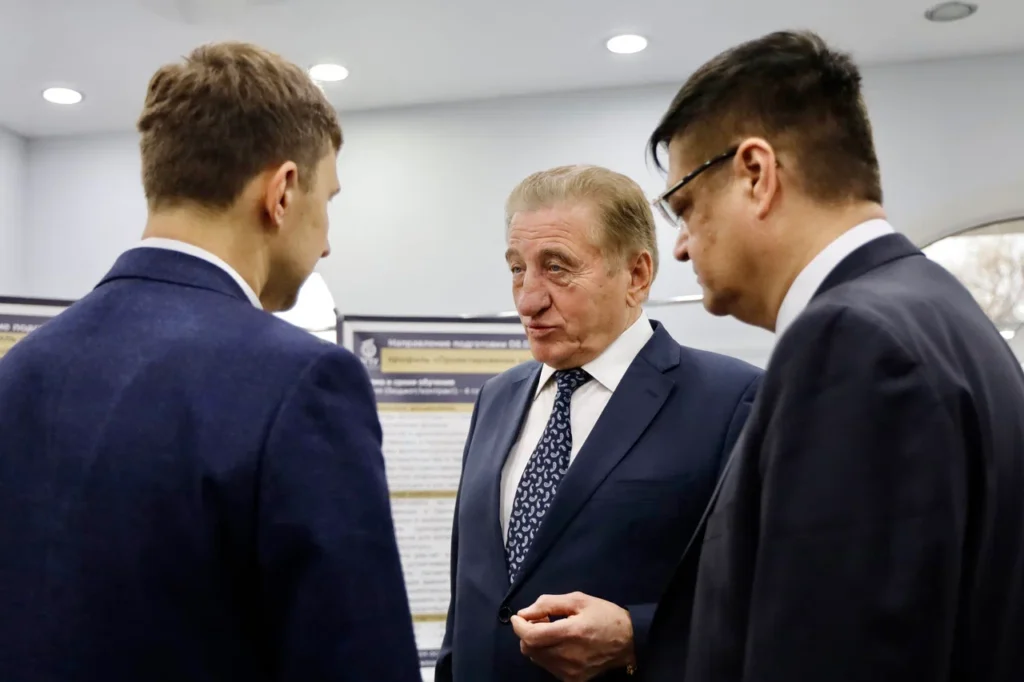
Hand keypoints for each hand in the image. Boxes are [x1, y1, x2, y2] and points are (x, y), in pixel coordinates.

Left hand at [510, 592, 634, 681]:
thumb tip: (524, 612)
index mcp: (570, 633)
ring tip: (552, 632)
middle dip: (527, 633)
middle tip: (540, 620)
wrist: (629, 641)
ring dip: (536, 644)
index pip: (531, 636)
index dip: (518, 626)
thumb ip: (549, 604)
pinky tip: (560, 645)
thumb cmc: (605, 615)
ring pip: (537, 659)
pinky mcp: (574, 680)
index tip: (517, 617)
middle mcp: (568, 656)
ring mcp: (570, 672)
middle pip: (529, 649)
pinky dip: (547, 655)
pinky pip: (548, 667)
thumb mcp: (579, 600)